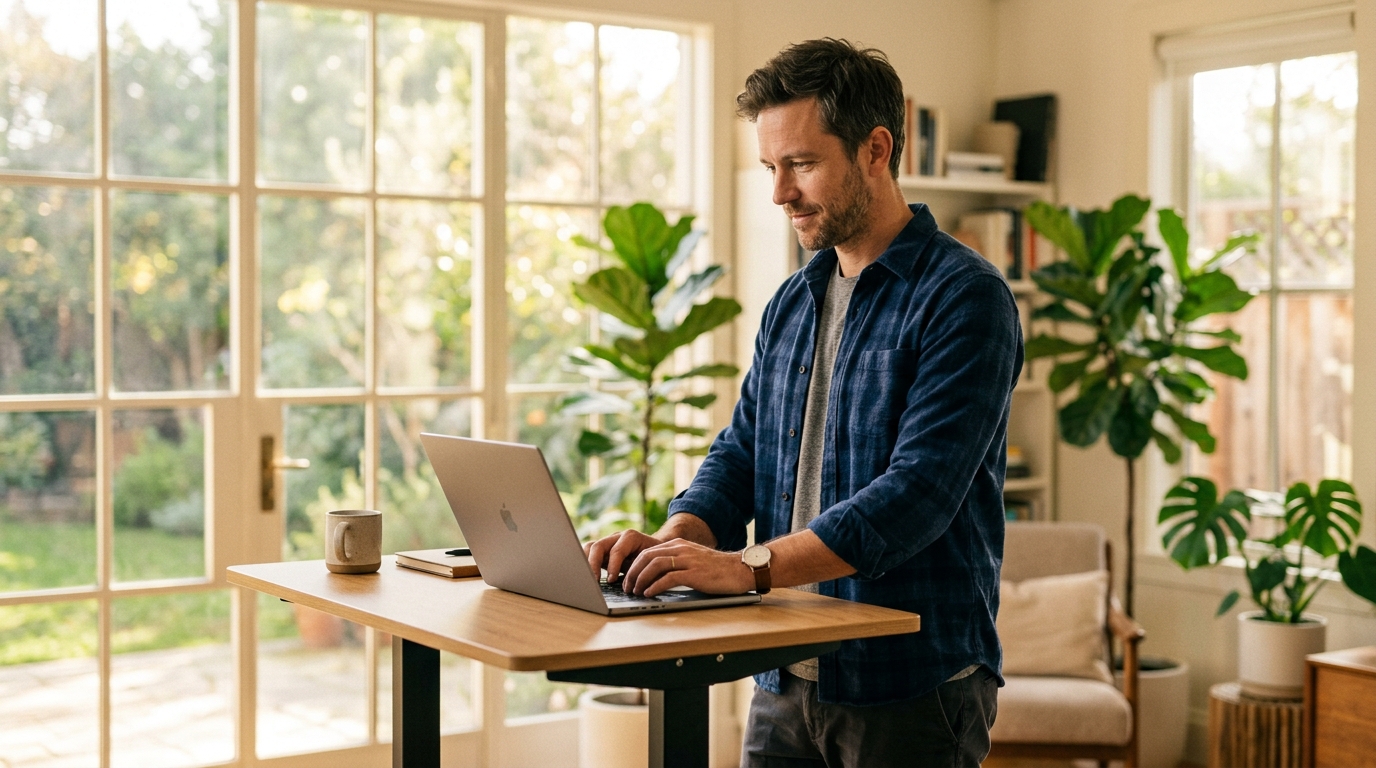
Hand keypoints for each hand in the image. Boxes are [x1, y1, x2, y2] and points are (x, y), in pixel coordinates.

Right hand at [584, 529, 660, 583]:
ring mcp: (608, 542)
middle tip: (594, 581)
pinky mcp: (602, 551)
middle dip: (594, 564)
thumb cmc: (654, 559)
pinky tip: (587, 576)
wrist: (656, 551)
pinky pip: (589, 553)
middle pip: (598, 546)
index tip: (610, 580)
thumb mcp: (649, 565)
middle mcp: (617, 537)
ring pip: (590, 547)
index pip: (617, 550)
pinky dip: (586, 563)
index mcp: (631, 537)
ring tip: (586, 578)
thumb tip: (632, 587)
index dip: (612, 566)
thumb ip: (640, 572)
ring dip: (586, 563)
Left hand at [623, 538, 754, 596]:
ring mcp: (688, 560)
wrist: (741, 569)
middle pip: (647, 557)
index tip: (628, 579)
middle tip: (627, 587)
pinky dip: (655, 586)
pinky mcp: (695, 574)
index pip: (648, 552)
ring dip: (640, 579)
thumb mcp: (693, 560)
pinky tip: (649, 594)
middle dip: (633, 572)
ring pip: (654, 565)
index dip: (634, 565)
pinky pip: (669, 578)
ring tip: (635, 591)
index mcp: (679, 545)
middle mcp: (681, 549)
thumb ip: (676, 564)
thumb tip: (655, 578)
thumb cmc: (717, 569)